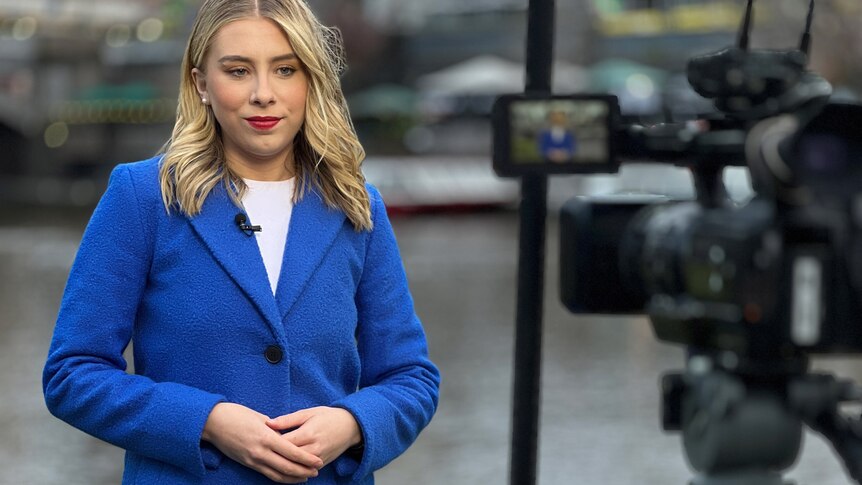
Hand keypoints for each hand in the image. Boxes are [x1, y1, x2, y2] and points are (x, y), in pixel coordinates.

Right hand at [202, 403, 322, 482]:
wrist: (213, 423)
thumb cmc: (236, 414)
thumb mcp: (259, 417)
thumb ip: (275, 428)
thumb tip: (286, 435)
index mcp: (266, 437)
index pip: (292, 452)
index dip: (306, 459)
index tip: (318, 461)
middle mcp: (260, 451)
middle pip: (287, 467)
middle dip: (304, 471)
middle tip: (317, 471)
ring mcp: (253, 460)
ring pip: (277, 474)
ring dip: (293, 478)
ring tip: (306, 477)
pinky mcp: (247, 464)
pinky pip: (267, 474)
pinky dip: (280, 478)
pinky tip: (288, 478)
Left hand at [267, 406, 361, 466]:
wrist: (350, 426)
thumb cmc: (327, 416)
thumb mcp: (308, 413)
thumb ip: (287, 420)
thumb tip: (268, 423)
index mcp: (308, 433)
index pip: (284, 443)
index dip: (270, 443)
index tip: (259, 441)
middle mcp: (313, 448)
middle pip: (288, 458)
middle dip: (274, 456)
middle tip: (260, 454)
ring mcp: (318, 458)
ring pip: (296, 468)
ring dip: (282, 466)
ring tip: (269, 463)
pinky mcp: (322, 464)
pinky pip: (304, 471)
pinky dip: (293, 471)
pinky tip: (283, 469)